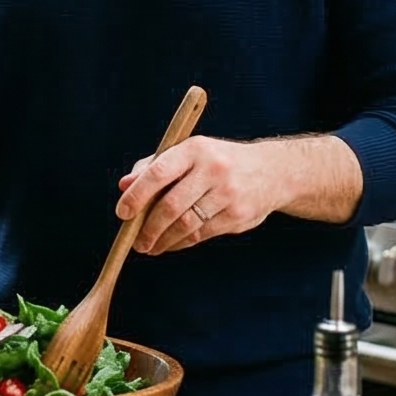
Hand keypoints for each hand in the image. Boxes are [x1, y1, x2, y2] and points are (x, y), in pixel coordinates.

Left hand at [114, 136, 302, 256]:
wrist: (273, 171)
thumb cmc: (218, 161)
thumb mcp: (189, 153)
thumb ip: (154, 166)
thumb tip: (124, 186)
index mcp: (195, 149)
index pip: (158, 172)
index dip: (136, 196)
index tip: (123, 213)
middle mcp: (213, 169)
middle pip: (171, 205)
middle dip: (148, 228)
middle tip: (136, 241)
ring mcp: (228, 194)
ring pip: (186, 225)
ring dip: (163, 240)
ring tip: (150, 246)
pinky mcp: (238, 215)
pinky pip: (202, 235)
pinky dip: (181, 243)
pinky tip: (170, 244)